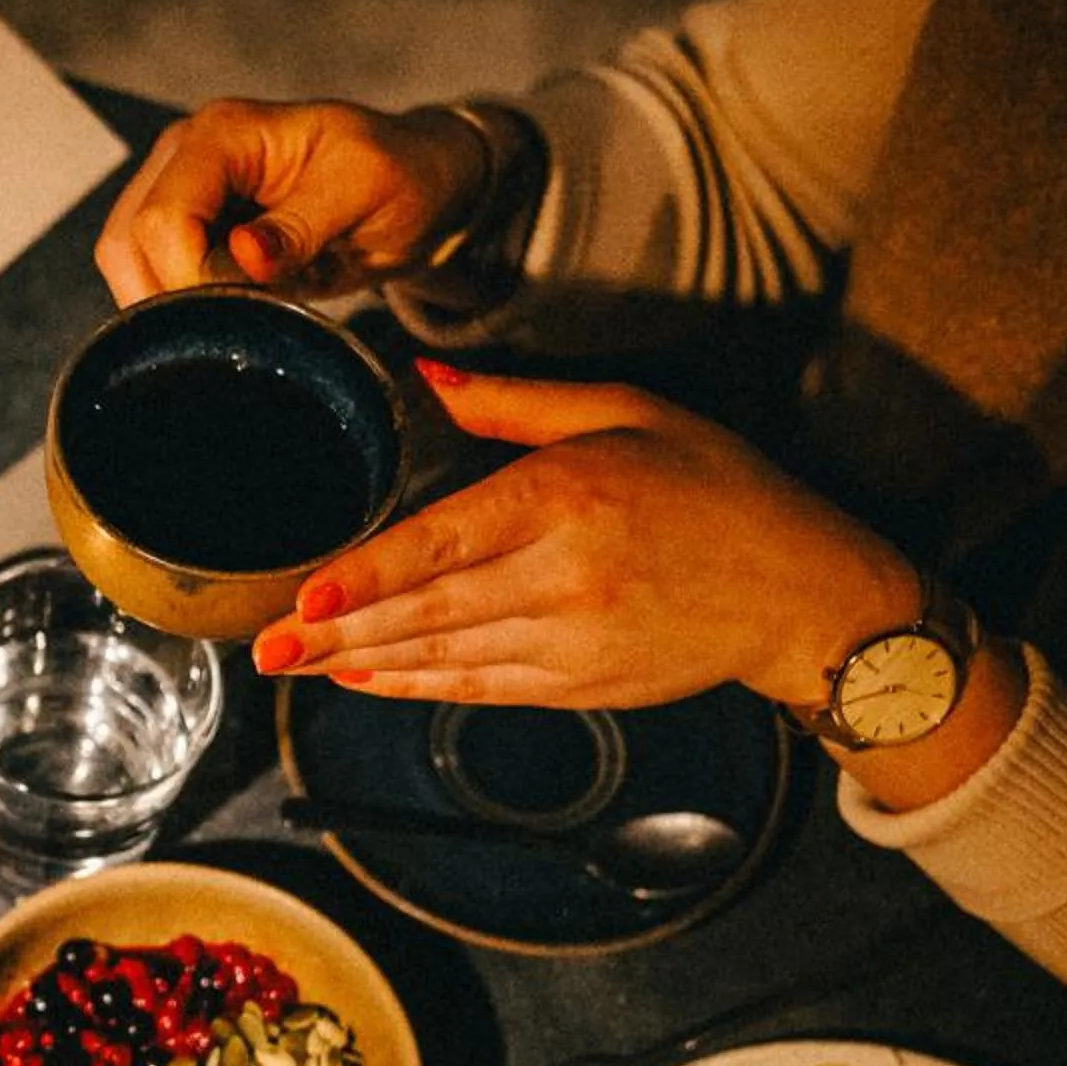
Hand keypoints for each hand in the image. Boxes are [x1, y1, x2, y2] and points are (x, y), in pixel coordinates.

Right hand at [96, 98, 488, 304]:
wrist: (414, 184)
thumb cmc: (399, 175)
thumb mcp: (366, 192)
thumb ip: (302, 225)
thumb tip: (243, 256)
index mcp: (224, 132)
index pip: (164, 215)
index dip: (187, 277)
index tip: (242, 310)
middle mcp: (184, 154)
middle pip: (127, 241)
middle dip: (171, 297)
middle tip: (235, 325)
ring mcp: (177, 188)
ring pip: (125, 262)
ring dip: (171, 305)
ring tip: (238, 315)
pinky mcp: (182, 224)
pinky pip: (147, 273)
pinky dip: (179, 304)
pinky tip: (228, 310)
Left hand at [249, 363, 917, 710]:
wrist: (802, 591)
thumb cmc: (719, 489)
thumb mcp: (629, 412)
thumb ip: (516, 403)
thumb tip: (427, 376)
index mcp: (570, 498)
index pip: (445, 541)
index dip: (369, 574)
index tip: (306, 595)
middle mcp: (565, 577)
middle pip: (428, 610)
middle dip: (337, 634)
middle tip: (264, 648)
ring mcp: (572, 642)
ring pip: (444, 656)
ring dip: (362, 663)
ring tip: (294, 666)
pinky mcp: (580, 686)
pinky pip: (478, 689)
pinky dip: (416, 686)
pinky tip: (366, 679)